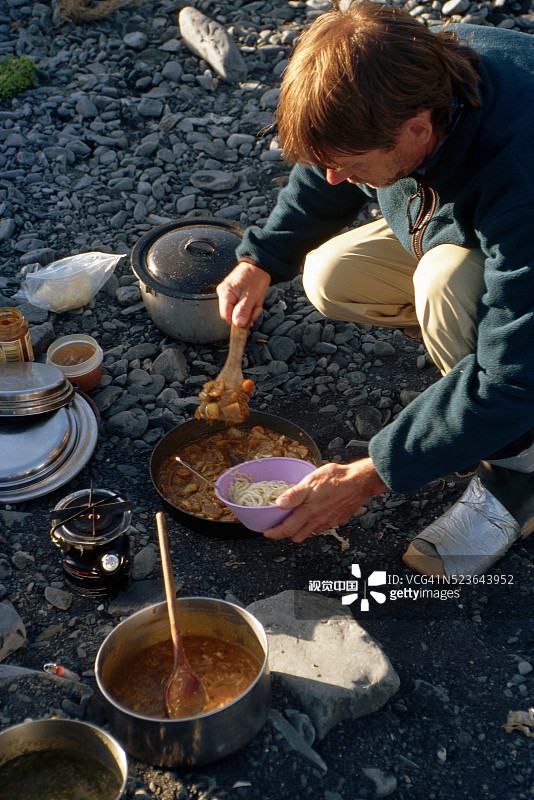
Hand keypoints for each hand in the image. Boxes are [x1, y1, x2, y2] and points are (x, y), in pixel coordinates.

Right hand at [217, 261, 270, 327]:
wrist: (259, 265)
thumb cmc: (256, 276)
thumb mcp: (252, 295)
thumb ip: (244, 310)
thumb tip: (237, 324)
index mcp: (225, 293)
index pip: (226, 316)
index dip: (237, 323)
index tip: (248, 323)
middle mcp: (224, 294)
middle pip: (231, 315)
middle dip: (245, 316)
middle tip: (256, 309)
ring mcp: (229, 295)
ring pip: (237, 312)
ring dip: (249, 312)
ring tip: (256, 303)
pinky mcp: (235, 295)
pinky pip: (240, 307)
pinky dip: (249, 308)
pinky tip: (254, 302)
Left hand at [263, 458, 387, 542]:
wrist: (360, 481)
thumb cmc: (336, 478)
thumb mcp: (311, 481)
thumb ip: (294, 494)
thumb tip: (279, 504)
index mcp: (309, 511)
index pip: (287, 529)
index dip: (275, 534)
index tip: (267, 533)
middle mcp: (318, 521)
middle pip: (297, 536)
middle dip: (286, 534)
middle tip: (279, 526)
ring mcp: (328, 522)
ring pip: (309, 534)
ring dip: (300, 530)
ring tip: (295, 520)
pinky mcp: (337, 521)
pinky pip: (321, 528)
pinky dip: (313, 526)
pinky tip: (312, 514)